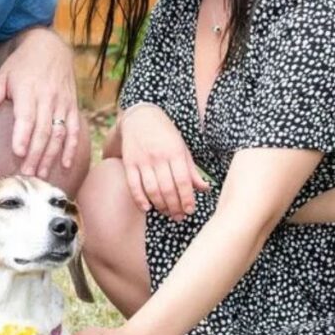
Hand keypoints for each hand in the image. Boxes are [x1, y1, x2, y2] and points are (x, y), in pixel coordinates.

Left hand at [0, 28, 79, 177]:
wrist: (50, 47)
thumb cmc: (22, 64)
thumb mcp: (3, 75)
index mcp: (28, 90)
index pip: (26, 116)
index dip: (22, 135)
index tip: (17, 153)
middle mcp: (47, 98)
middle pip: (43, 130)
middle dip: (35, 154)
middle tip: (26, 174)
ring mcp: (62, 103)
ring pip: (59, 133)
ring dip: (51, 156)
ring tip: (41, 174)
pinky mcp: (72, 106)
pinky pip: (74, 129)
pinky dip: (71, 148)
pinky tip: (65, 165)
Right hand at [119, 105, 209, 219]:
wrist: (140, 117)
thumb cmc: (165, 134)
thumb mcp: (182, 148)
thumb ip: (191, 170)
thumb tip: (205, 189)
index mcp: (175, 152)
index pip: (183, 181)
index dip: (187, 199)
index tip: (190, 210)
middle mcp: (158, 157)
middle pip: (167, 188)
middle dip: (175, 206)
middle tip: (179, 217)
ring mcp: (142, 160)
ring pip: (152, 189)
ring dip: (160, 205)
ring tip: (167, 213)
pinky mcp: (129, 163)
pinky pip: (133, 185)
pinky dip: (139, 199)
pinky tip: (147, 208)